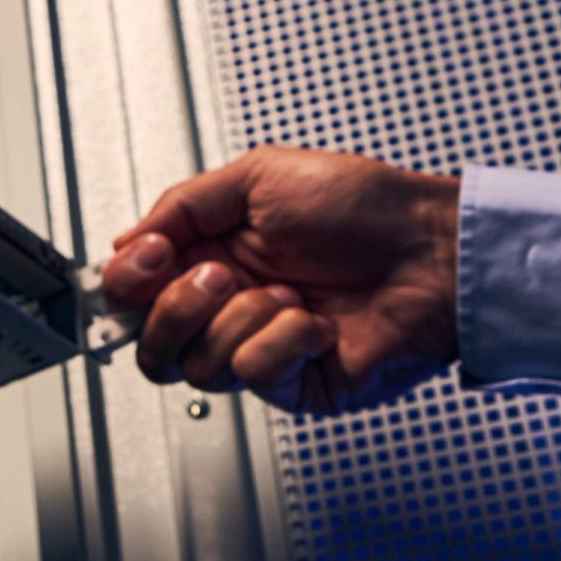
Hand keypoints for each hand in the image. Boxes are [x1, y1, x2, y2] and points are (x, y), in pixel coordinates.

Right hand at [97, 147, 459, 415]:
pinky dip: (283, 339)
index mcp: (213, 256)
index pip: (135, 293)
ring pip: (197, 364)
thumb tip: (129, 241)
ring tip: (287, 291)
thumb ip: (183, 206)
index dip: (128, 282)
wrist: (432, 249)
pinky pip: (253, 372)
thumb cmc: (368, 207)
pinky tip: (315, 321)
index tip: (151, 257)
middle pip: (151, 344)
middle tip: (220, 275)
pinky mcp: (295, 383)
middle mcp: (230, 308)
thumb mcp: (260, 176)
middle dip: (176, 307)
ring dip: (242, 317)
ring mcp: (262, 348)